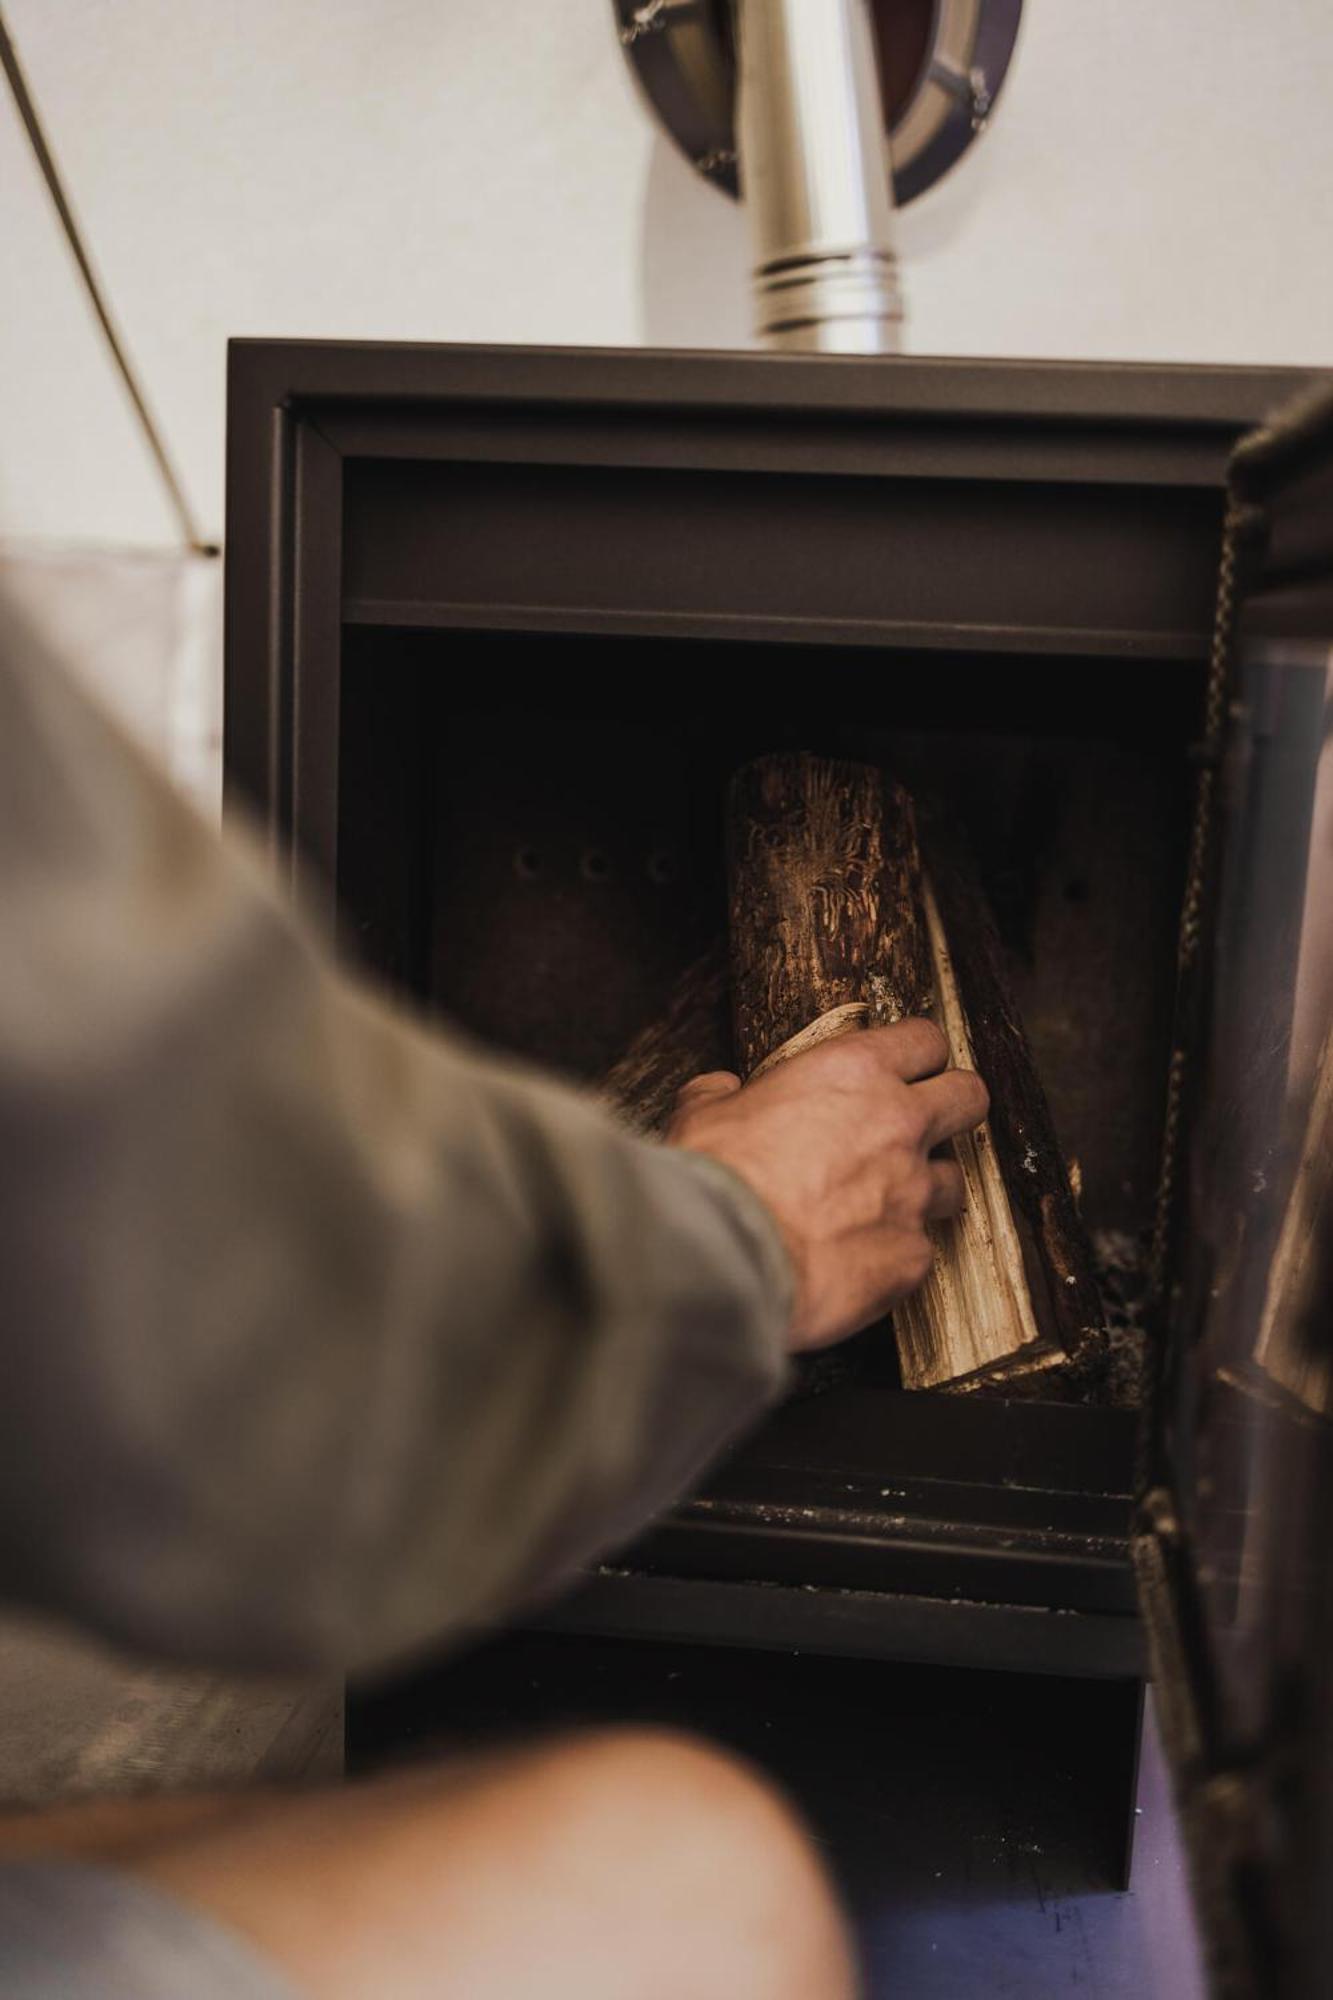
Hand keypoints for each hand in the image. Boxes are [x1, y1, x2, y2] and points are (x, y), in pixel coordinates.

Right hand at [665, 1020, 987, 1352]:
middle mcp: (898, 1124)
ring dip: (926, 1189)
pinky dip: (895, 1254)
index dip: (918, 1054)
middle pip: (969, 1097)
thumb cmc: (715, 1179)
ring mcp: (913, 1192)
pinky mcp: (912, 1256)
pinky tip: (858, 1262)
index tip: (907, 1069)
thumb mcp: (702, 1114)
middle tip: (924, 1126)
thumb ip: (722, 1094)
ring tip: (883, 1206)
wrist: (724, 1257)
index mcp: (853, 1073)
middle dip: (953, 1109)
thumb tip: (721, 1090)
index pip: (924, 1039)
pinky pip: (921, 1250)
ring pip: (955, 1180)